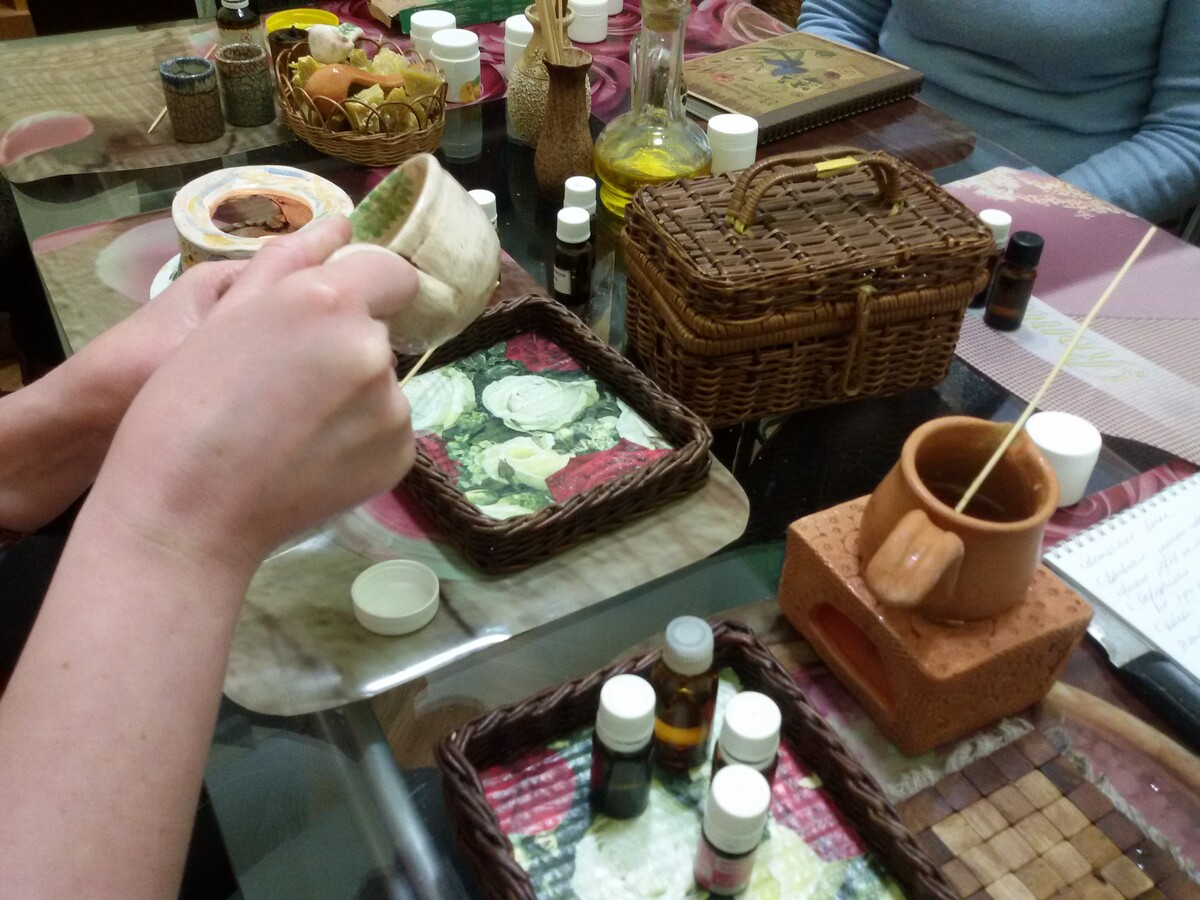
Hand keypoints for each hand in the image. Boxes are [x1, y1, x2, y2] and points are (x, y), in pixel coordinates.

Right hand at [88, 216, 419, 571]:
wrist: (187, 510)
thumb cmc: (184, 404)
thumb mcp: (223, 315)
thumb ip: (289, 262)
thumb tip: (342, 226)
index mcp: (329, 302)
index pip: (394, 273)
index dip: (367, 288)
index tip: (332, 313)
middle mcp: (371, 350)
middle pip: (378, 332)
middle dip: (343, 346)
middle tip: (282, 384)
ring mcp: (391, 408)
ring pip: (381, 384)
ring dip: (351, 394)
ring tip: (289, 426)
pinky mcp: (399, 456)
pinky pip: (387, 430)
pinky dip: (358, 438)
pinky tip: (309, 455)